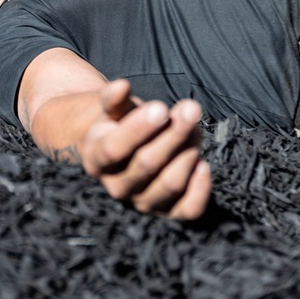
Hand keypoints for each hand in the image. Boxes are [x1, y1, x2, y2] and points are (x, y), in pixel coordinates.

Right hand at [80, 80, 210, 219]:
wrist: (124, 151)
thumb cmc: (119, 124)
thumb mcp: (112, 109)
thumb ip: (114, 99)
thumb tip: (121, 86)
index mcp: (96, 159)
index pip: (115, 149)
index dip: (139, 128)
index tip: (161, 107)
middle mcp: (117, 186)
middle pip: (148, 164)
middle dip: (173, 134)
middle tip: (191, 108)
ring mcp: (142, 202)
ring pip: (170, 183)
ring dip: (188, 152)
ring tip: (196, 127)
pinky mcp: (167, 212)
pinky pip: (188, 209)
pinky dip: (200, 188)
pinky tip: (203, 163)